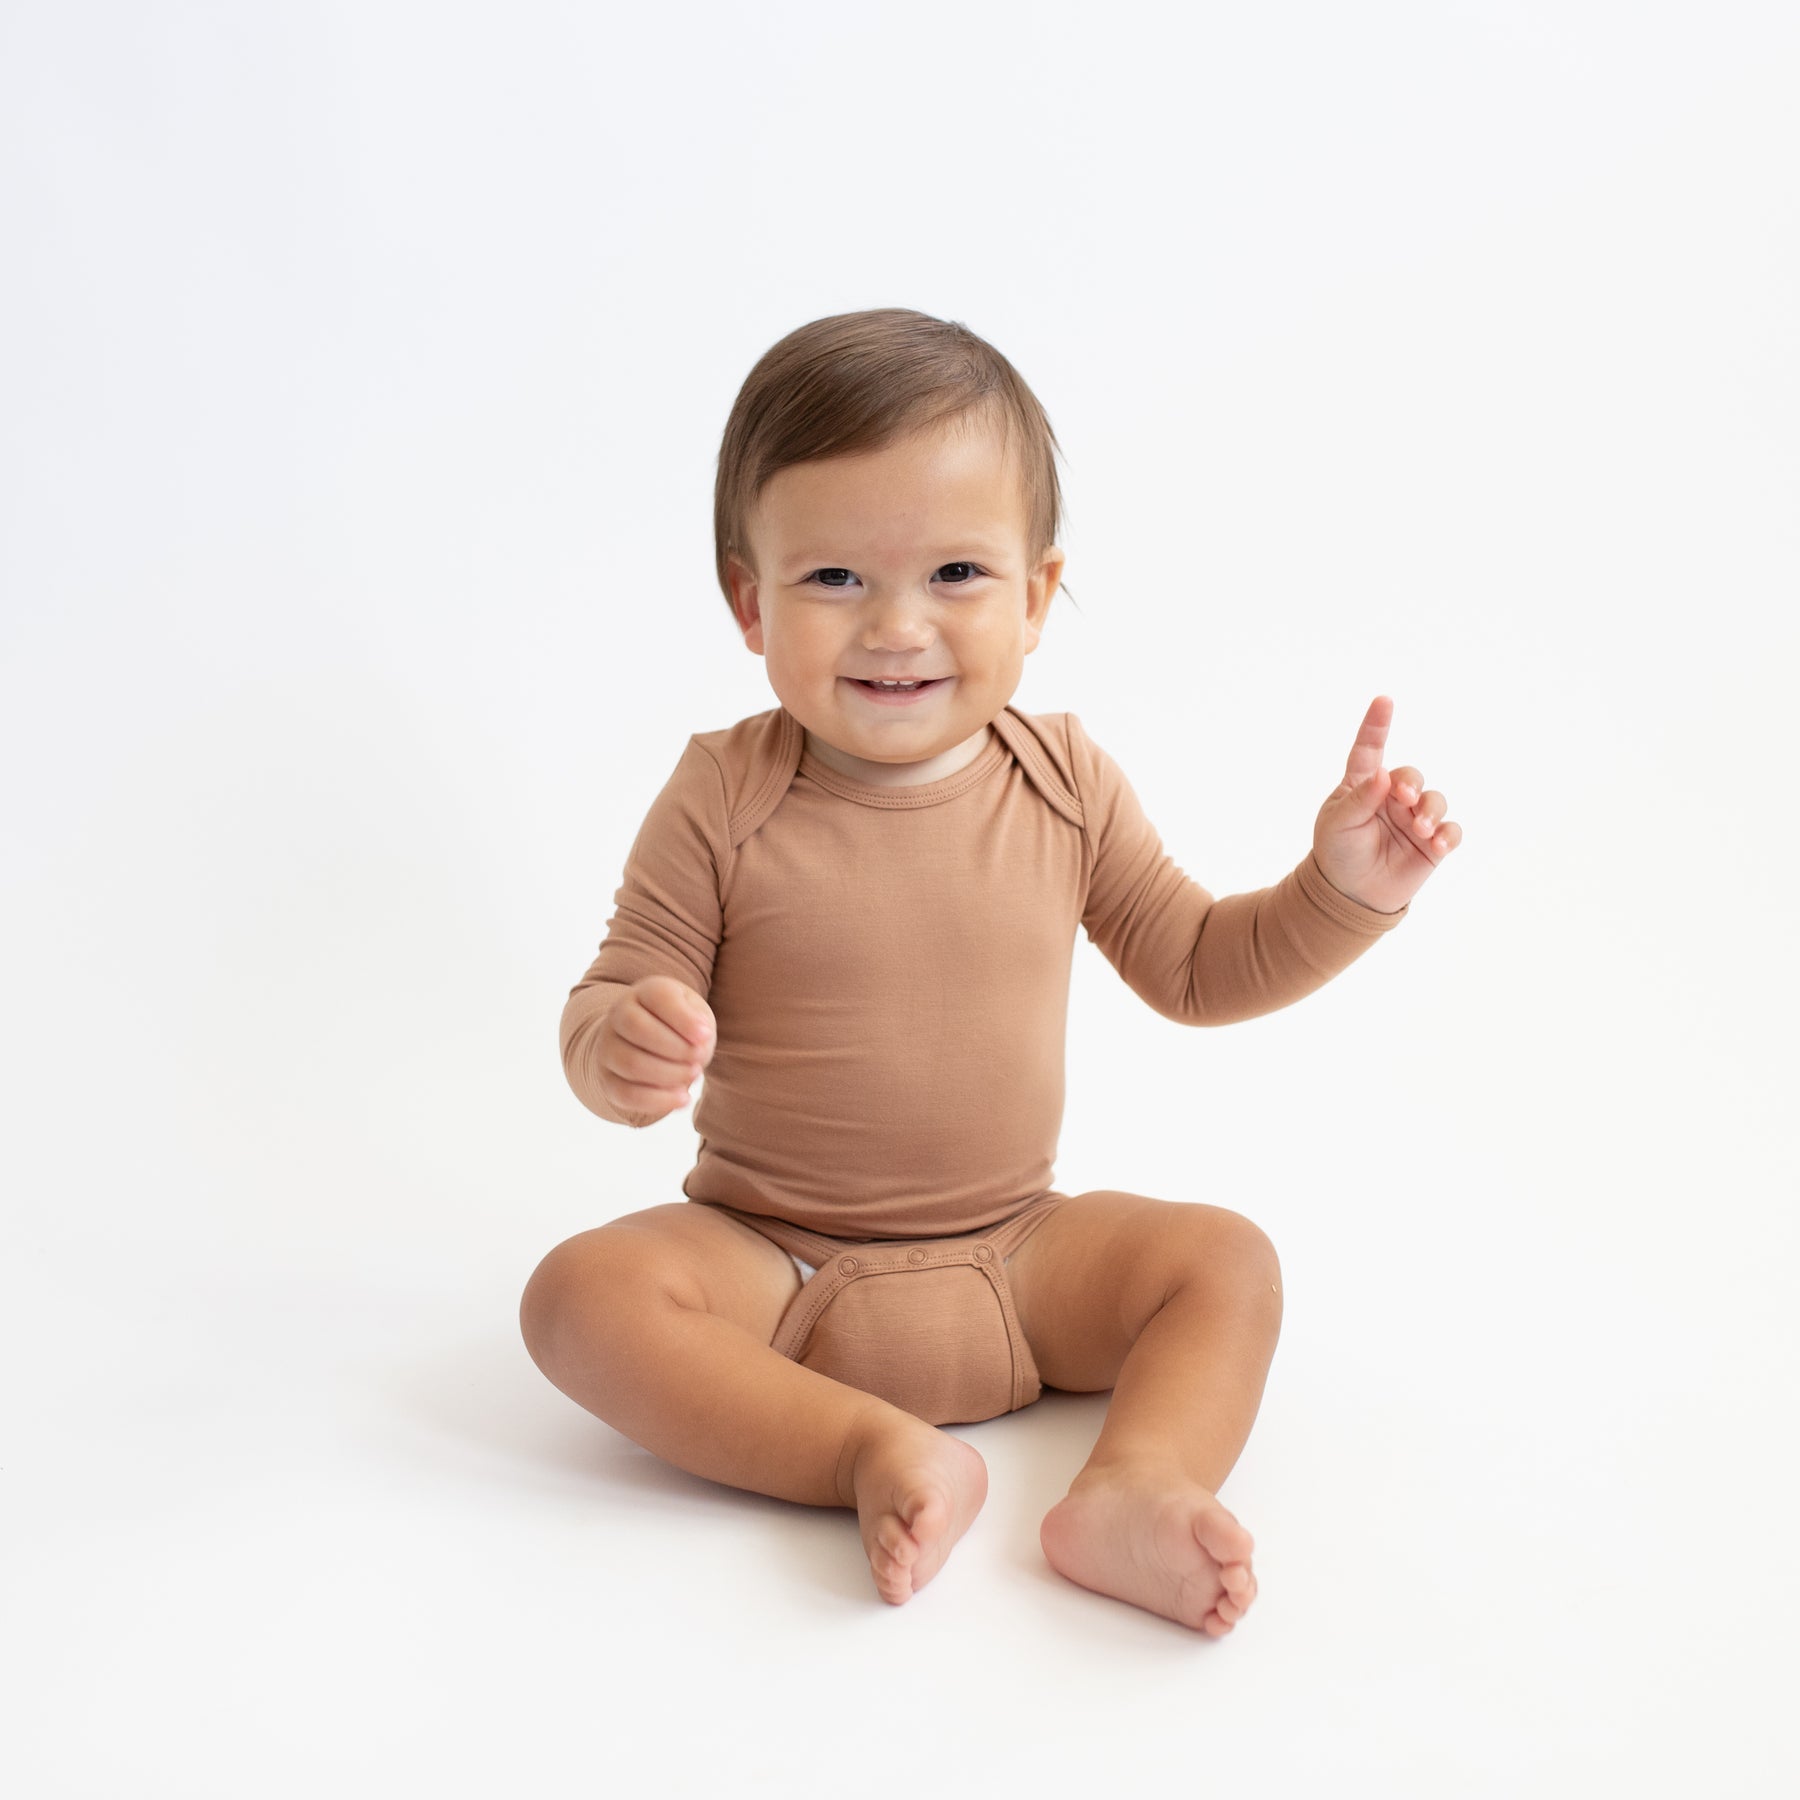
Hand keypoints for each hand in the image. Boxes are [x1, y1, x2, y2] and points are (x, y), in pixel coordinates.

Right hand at [597, 975, 716, 1124]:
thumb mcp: (693, 1012)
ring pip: (630, 1063)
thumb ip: (698, 1021)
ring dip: (669, 1074)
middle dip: (675, 1048)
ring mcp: (608, 1048)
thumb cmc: (679, 1024)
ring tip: (693, 1075)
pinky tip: (683, 1098)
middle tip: (699, 1059)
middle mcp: (618, 1015)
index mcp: (644, 992)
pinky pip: (626, 1094)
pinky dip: (658, 1100)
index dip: (683, 1018)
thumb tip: (699, 1041)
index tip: (706, 1035)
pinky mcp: (607, 1079)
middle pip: (638, 1029)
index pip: (658, 997)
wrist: (646, 1043)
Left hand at [1312, 695, 1461, 912]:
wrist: (1351, 894)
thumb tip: (1384, 773)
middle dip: (1411, 783)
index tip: (1383, 701)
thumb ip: (1360, 799)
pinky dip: (1447, 834)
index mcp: (1362, 785)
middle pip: (1411, 776)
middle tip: (1405, 798)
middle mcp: (1391, 797)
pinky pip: (1450, 831)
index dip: (1376, 725)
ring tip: (1421, 829)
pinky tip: (1437, 844)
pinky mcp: (1431, 843)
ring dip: (1432, 811)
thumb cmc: (1338, 852)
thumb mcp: (1338, 824)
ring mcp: (1413, 819)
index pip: (1369, 750)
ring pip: (1435, 801)